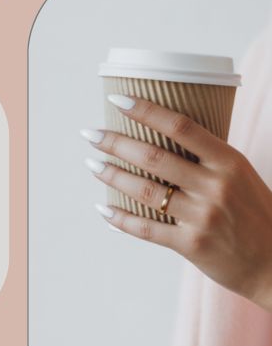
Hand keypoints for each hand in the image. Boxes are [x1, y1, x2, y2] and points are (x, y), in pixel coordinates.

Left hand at [83, 94, 271, 311]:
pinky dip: (120, 219)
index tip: (117, 100)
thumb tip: (166, 136)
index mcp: (229, 161)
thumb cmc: (255, 212)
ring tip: (92, 164)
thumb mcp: (240, 175)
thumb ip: (209, 159)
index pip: (181, 126)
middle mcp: (215, 186)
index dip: (146, 111)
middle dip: (115, 143)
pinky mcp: (191, 244)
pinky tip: (103, 208)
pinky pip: (146, 229)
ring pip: (144, 190)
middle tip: (90, 134)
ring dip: (112, 176)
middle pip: (154, 157)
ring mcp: (202, 216)